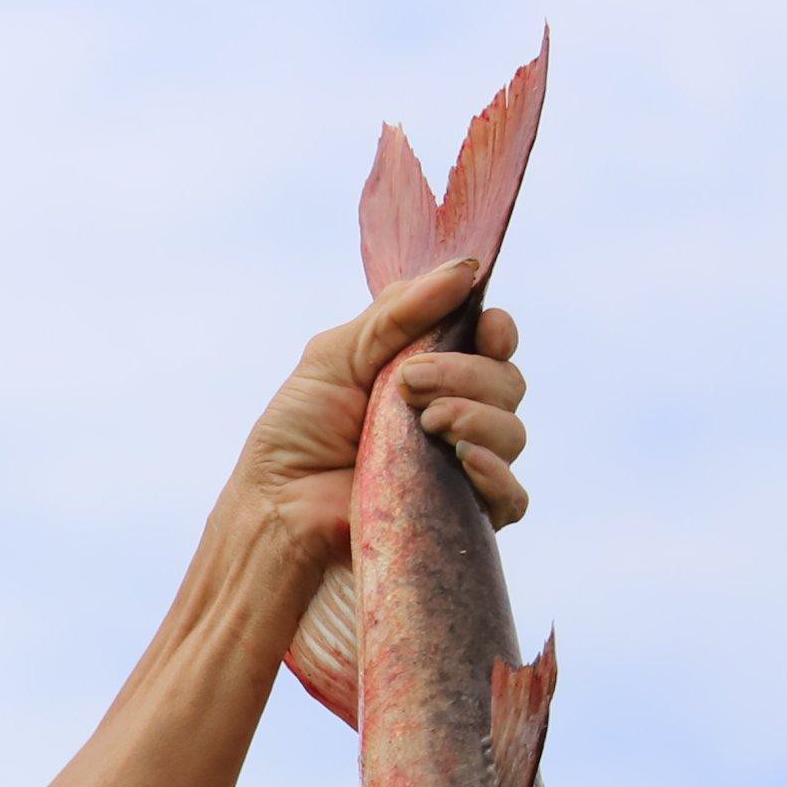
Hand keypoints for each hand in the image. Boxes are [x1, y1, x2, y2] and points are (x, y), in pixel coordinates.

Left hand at [232, 259, 530, 572]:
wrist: (274, 509)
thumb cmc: (295, 436)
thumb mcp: (333, 358)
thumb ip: (396, 314)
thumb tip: (464, 270)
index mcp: (429, 375)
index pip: (492, 345)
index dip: (498, 330)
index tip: (487, 328)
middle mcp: (453, 417)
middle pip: (507, 382)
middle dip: (467, 373)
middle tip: (409, 384)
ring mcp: (460, 468)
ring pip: (512, 433)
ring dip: (478, 417)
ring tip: (427, 422)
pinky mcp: (460, 516)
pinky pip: (511, 497)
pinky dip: (497, 474)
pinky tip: (463, 460)